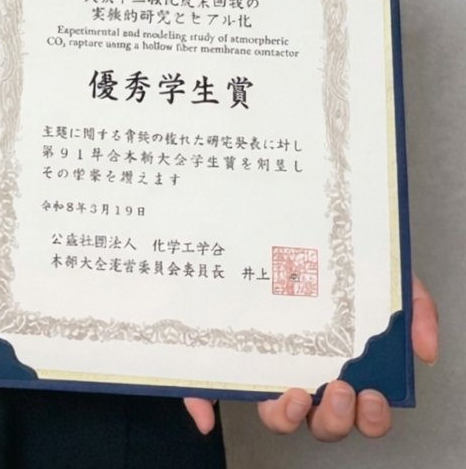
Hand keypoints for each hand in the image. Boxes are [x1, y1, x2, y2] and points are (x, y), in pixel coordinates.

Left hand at [183, 273, 438, 437]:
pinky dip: (206, 405)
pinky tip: (205, 414)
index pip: (358, 408)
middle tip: (340, 391)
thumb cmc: (336, 255)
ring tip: (297, 393)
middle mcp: (307, 372)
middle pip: (322, 422)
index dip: (366, 417)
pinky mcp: (228, 352)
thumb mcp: (383, 273)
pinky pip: (213, 387)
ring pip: (276, 416)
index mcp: (342, 361)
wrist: (288, 208)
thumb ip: (414, 307)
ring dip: (287, 417)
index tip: (369, 395)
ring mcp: (268, 365)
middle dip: (334, 419)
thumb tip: (426, 350)